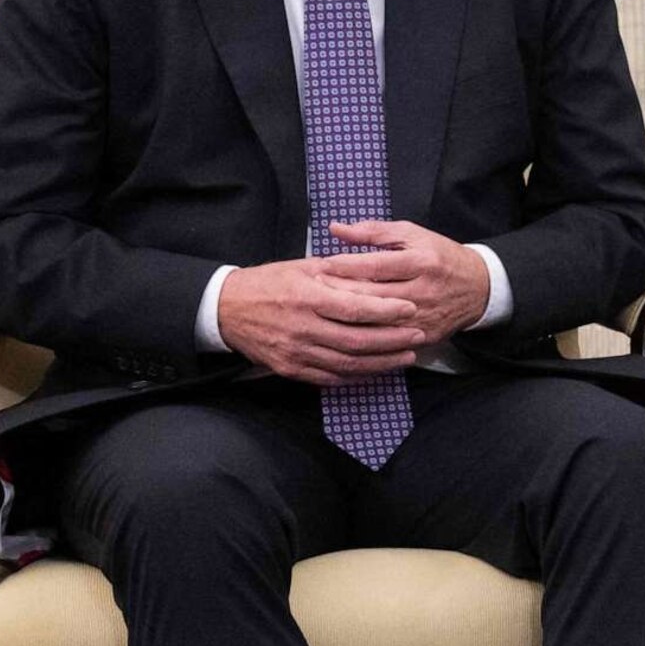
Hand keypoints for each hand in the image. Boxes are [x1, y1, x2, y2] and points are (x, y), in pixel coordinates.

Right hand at [214, 258, 426, 385]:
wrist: (226, 309)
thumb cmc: (267, 283)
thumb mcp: (301, 267)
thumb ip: (337, 271)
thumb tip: (374, 269)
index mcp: (307, 298)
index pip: (355, 308)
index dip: (387, 311)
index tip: (411, 309)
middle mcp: (303, 328)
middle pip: (357, 340)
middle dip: (393, 340)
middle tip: (419, 335)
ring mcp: (296, 352)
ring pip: (348, 364)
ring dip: (382, 362)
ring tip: (407, 356)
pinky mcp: (291, 369)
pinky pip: (330, 378)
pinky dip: (358, 376)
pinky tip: (377, 370)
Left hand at [318, 220, 493, 344]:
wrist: (479, 288)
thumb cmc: (440, 256)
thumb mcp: (412, 235)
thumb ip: (373, 231)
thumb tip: (335, 229)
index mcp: (422, 261)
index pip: (376, 265)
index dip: (345, 266)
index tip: (321, 266)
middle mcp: (424, 291)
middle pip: (373, 295)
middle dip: (339, 292)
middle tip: (313, 290)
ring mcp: (425, 317)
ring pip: (378, 321)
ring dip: (348, 317)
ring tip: (324, 310)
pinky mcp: (425, 336)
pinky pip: (390, 339)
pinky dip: (366, 334)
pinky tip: (347, 330)